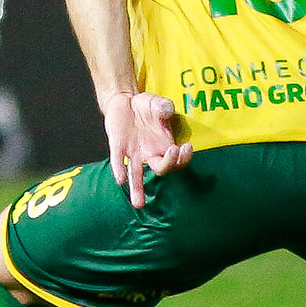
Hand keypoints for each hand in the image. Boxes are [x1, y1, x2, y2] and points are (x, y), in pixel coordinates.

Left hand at [103, 91, 192, 207]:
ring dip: (137, 189)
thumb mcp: (157, 103)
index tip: (187, 147)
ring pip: (136, 175)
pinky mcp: (118, 146)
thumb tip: (167, 110)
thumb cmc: (146, 106)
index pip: (177, 161)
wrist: (125, 101)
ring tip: (138, 204)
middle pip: (161, 168)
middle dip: (169, 163)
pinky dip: (120, 169)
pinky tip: (120, 179)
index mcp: (164, 146)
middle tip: (174, 151)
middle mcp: (150, 154)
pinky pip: (119, 161)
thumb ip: (164, 106)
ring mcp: (134, 153)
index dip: (184, 158)